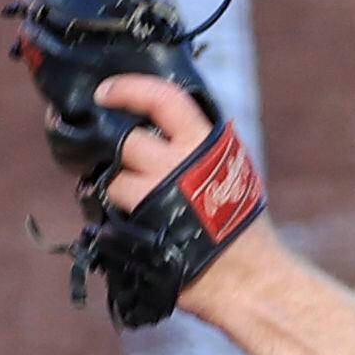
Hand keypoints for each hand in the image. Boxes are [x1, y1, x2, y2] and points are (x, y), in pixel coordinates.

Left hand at [92, 75, 223, 215]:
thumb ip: (193, 137)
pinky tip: (131, 217)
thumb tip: (152, 118)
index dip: (129, 90)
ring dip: (115, 186)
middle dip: (116, 149)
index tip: (105, 91)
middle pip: (127, 141)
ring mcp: (160, 198)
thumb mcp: (226, 160)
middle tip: (118, 157)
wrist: (249, 265)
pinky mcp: (145, 229)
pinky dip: (116, 212)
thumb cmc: (236, 211)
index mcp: (203, 141)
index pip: (162, 100)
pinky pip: (114, 212)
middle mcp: (180, 165)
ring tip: (131, 195)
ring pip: (114, 181)